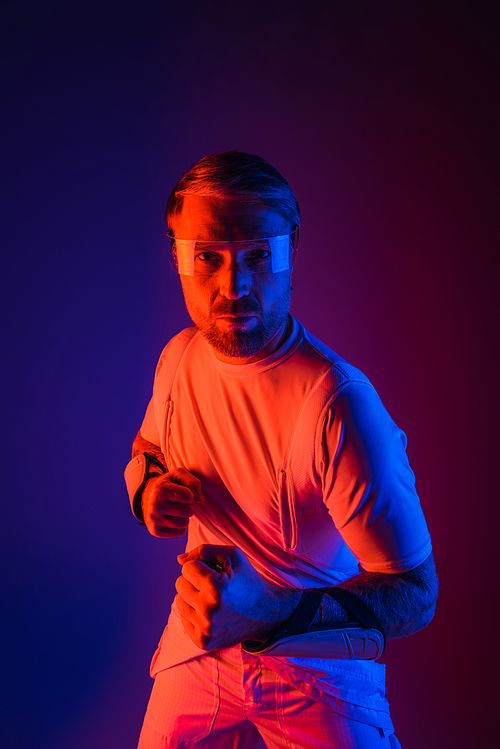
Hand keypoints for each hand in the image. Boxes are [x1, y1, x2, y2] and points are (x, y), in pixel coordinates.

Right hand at [142, 467, 203, 537]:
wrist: (148, 496)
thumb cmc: (168, 484)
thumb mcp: (178, 475)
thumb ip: (193, 482)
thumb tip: (200, 500)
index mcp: (160, 490)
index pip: (189, 496)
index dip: (190, 494)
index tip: (182, 492)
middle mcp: (155, 506)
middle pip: (188, 511)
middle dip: (188, 507)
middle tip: (180, 503)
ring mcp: (154, 520)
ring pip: (184, 524)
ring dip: (184, 517)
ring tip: (176, 510)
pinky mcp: (156, 531)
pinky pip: (179, 533)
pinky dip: (180, 527)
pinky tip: (172, 519)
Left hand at [174, 545, 300, 649]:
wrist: (266, 612)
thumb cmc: (247, 579)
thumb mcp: (232, 556)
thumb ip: (204, 551)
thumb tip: (179, 559)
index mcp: (216, 587)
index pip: (186, 568)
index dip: (201, 566)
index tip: (215, 572)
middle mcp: (209, 611)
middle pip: (180, 584)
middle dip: (194, 580)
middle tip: (214, 585)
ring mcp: (206, 629)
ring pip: (179, 601)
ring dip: (192, 596)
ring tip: (212, 598)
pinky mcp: (204, 642)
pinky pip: (183, 620)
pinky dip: (194, 613)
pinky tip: (210, 612)